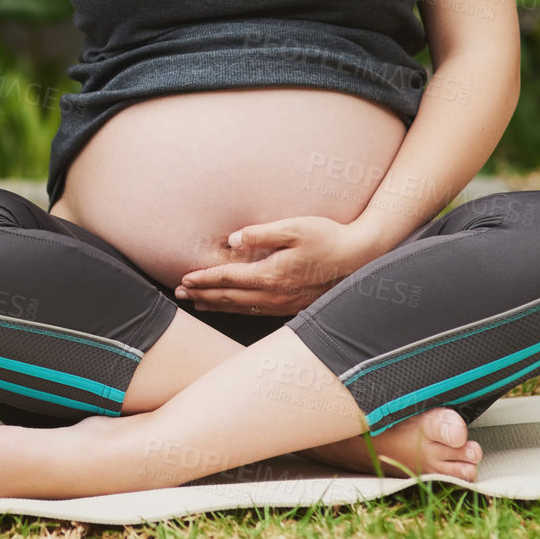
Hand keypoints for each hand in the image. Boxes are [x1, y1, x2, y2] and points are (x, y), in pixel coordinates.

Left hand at [174, 216, 377, 315]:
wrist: (359, 258)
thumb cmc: (326, 237)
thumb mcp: (294, 227)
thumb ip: (261, 234)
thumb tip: (232, 241)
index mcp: (271, 275)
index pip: (228, 279)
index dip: (204, 279)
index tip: (184, 278)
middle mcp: (275, 294)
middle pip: (230, 297)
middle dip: (202, 295)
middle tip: (180, 293)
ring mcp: (284, 303)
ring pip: (242, 307)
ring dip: (216, 304)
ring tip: (196, 302)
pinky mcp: (292, 305)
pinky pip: (257, 311)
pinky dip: (237, 309)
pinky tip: (230, 306)